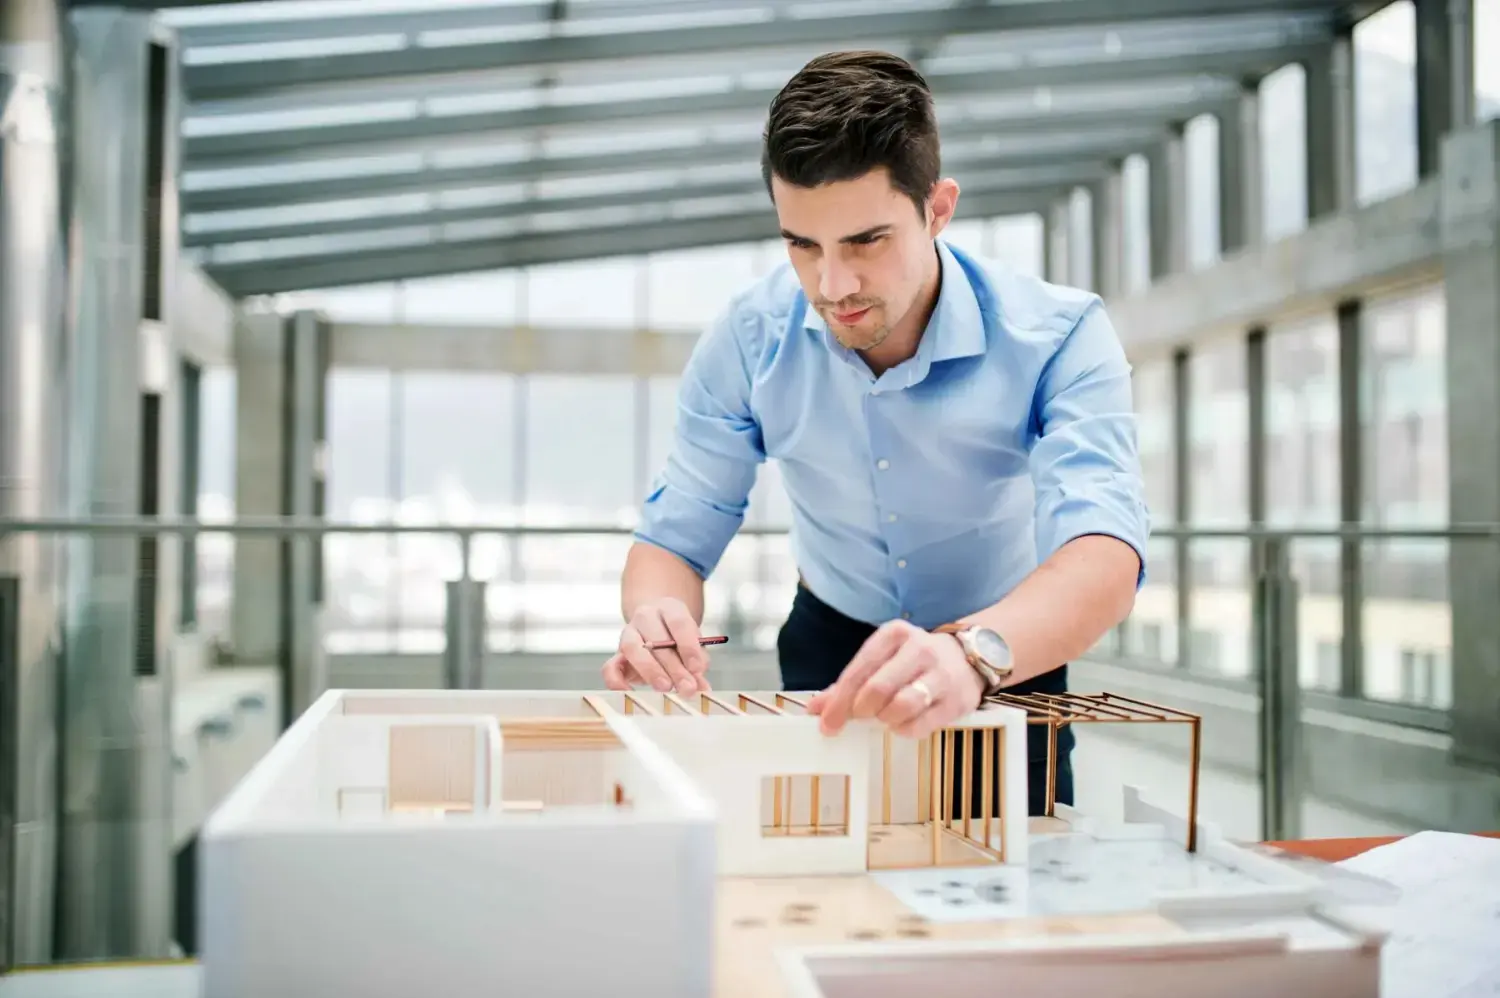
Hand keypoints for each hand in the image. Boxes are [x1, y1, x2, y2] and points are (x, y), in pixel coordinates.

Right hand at [601, 597, 710, 695]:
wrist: (658, 627)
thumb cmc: (679, 637)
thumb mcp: (694, 644)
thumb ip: (698, 663)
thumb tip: (701, 686)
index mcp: (669, 608)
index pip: (678, 623)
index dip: (689, 646)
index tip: (697, 669)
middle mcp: (646, 616)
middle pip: (656, 639)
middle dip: (674, 667)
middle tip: (686, 687)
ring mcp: (628, 633)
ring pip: (631, 648)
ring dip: (650, 670)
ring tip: (666, 687)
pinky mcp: (616, 654)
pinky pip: (609, 667)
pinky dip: (617, 682)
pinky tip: (632, 692)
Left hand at [806, 619, 984, 738]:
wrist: (969, 658)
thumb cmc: (915, 661)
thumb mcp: (883, 660)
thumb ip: (849, 684)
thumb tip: (817, 708)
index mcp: (894, 634)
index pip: (859, 669)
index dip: (839, 700)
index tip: (826, 722)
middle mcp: (919, 649)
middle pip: (877, 689)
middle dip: (860, 710)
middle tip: (858, 718)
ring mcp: (941, 675)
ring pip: (902, 706)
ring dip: (885, 719)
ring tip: (885, 717)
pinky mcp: (957, 700)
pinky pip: (921, 725)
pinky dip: (904, 730)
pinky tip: (903, 723)